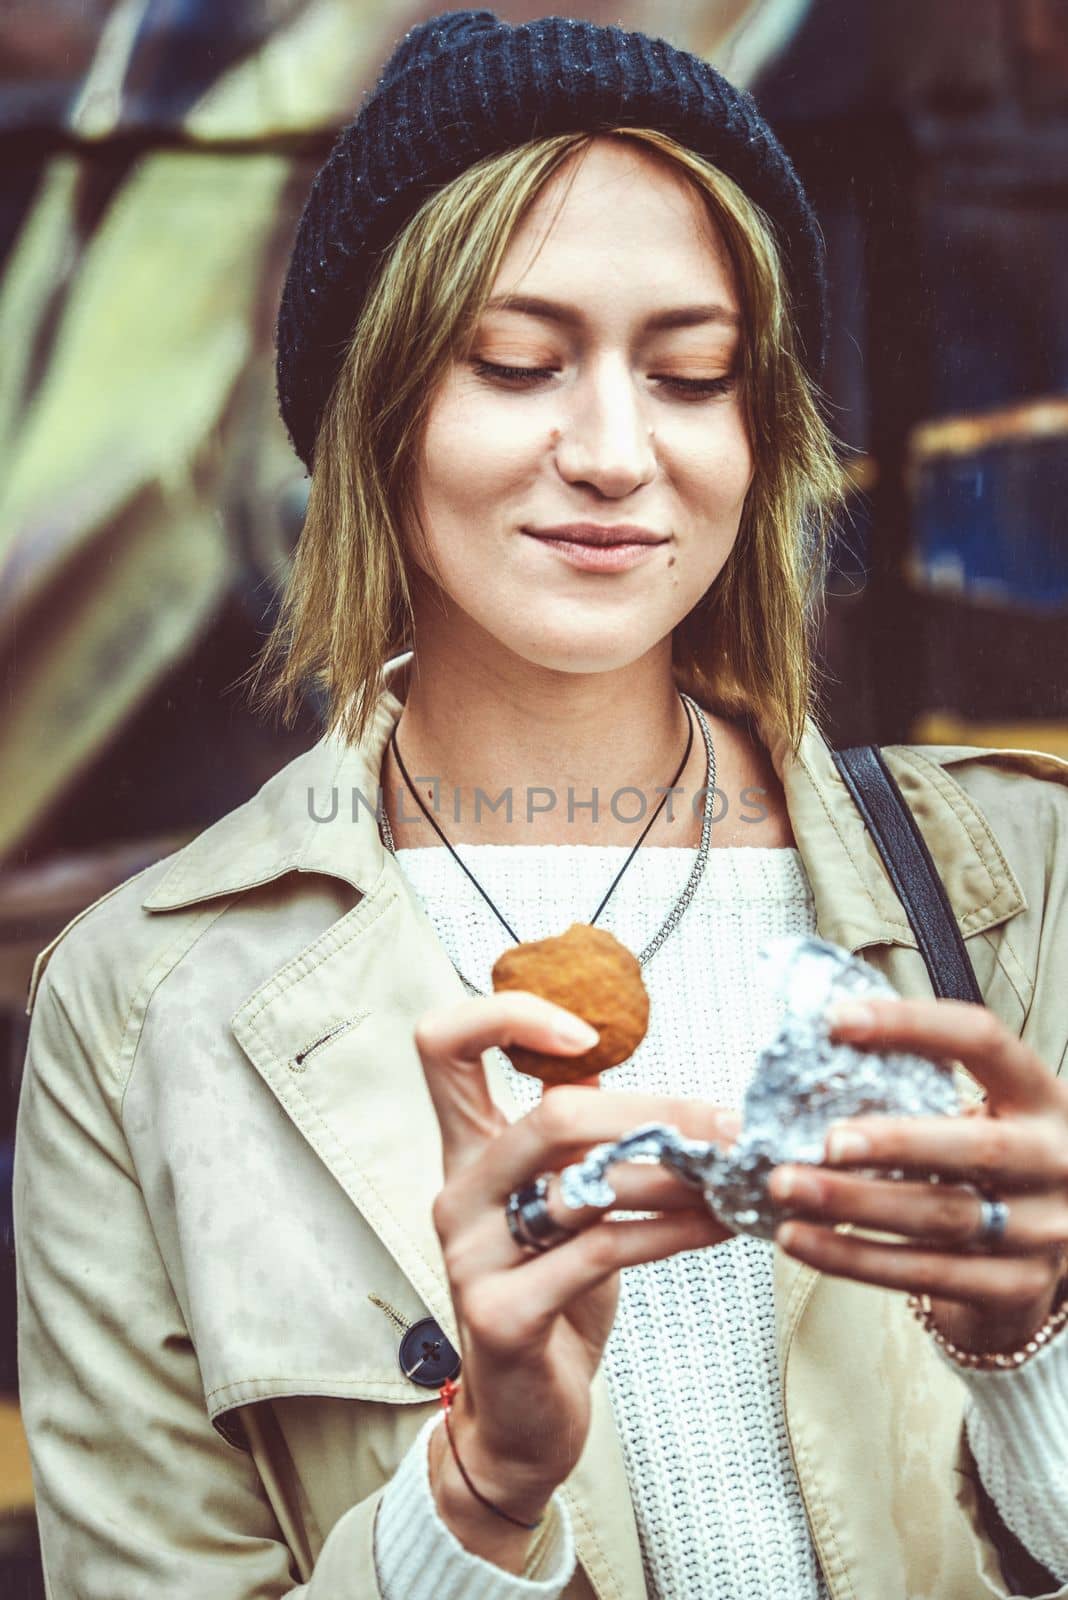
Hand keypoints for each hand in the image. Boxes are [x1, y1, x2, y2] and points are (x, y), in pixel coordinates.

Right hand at [413, 989, 736, 1550]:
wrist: (522, 1418)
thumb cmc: (550, 1295)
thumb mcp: (557, 1202)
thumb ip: (571, 1135)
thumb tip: (605, 1056)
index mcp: (466, 1150)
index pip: (443, 1045)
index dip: (508, 1017)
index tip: (586, 1031)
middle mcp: (457, 1192)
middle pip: (551, 1115)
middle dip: (655, 1112)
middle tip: (725, 1122)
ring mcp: (473, 1255)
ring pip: (587, 1185)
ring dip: (679, 1175)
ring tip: (736, 1173)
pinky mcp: (504, 1312)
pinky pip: (604, 1250)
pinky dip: (673, 1232)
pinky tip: (717, 1225)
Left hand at [768, 996, 1067, 1354]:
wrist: (1047, 1243)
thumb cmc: (988, 1157)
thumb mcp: (981, 1109)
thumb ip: (917, 1085)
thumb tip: (811, 1056)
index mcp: (1041, 1095)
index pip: (982, 1041)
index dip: (912, 1025)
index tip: (836, 1021)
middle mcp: (1054, 1161)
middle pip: (978, 1148)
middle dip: (895, 1142)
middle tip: (825, 1140)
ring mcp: (1042, 1230)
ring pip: (944, 1216)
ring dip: (855, 1203)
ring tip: (785, 1186)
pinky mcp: (1014, 1288)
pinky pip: (926, 1274)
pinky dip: (855, 1258)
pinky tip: (802, 1239)